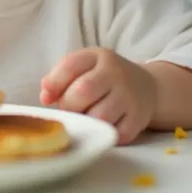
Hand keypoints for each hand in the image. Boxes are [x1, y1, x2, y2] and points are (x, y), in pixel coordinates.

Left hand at [40, 48, 157, 144]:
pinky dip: (104, 135)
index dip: (54, 83)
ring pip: (99, 116)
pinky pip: (115, 134)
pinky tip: (102, 127)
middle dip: (69, 105)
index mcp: (98, 57)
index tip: (47, 97)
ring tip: (86, 118)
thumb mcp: (84, 67)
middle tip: (70, 109)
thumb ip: (60, 77)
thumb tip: (45, 97)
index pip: (71, 65)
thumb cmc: (104, 78)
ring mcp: (129, 97)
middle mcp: (116, 74)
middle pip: (83, 91)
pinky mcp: (138, 120)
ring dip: (86, 122)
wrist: (146, 87)